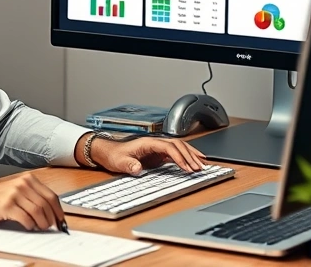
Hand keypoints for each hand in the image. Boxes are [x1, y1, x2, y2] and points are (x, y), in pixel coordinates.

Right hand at [0, 175, 65, 231]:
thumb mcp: (14, 191)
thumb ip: (31, 196)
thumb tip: (50, 211)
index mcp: (27, 179)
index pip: (51, 195)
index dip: (58, 210)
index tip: (61, 220)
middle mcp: (22, 184)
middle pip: (47, 204)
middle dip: (53, 218)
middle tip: (53, 227)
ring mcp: (14, 194)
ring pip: (38, 211)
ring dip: (43, 223)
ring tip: (40, 227)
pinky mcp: (6, 205)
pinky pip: (26, 218)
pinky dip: (30, 225)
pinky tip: (28, 226)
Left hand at [83, 135, 206, 175]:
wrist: (108, 152)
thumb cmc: (114, 155)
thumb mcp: (119, 162)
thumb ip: (128, 165)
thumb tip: (137, 168)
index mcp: (148, 142)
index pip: (168, 147)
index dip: (179, 157)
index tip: (186, 167)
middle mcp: (155, 143)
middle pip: (177, 145)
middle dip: (190, 156)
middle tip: (199, 168)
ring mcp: (157, 147)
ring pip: (179, 147)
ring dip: (191, 155)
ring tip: (202, 164)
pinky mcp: (158, 153)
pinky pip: (176, 153)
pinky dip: (186, 156)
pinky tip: (193, 162)